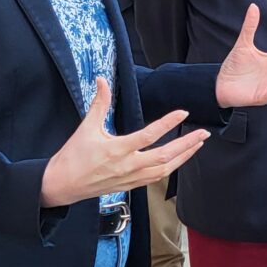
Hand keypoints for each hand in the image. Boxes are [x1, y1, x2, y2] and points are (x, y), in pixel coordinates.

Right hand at [40, 78, 207, 206]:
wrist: (63, 185)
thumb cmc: (73, 156)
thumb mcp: (86, 127)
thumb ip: (99, 103)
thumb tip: (102, 80)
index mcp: (116, 150)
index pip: (148, 135)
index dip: (167, 123)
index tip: (183, 112)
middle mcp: (127, 166)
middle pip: (164, 156)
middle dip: (187, 144)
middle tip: (203, 133)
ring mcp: (131, 178)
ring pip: (165, 169)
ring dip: (184, 157)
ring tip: (197, 144)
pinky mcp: (131, 185)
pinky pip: (156, 178)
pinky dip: (171, 168)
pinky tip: (179, 159)